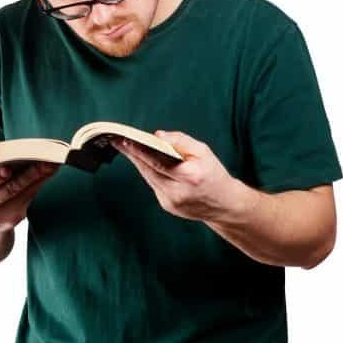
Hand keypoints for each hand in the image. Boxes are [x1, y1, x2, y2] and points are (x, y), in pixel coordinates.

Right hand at [0, 162, 59, 233]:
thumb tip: (19, 150)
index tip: (7, 169)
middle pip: (9, 190)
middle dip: (28, 175)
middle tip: (45, 162)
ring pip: (23, 194)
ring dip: (40, 178)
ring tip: (53, 164)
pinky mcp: (13, 219)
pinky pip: (29, 199)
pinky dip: (40, 184)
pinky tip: (49, 172)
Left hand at [112, 130, 238, 221]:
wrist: (224, 205)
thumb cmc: (214, 174)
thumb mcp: (204, 151)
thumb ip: (181, 141)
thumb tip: (157, 136)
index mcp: (189, 177)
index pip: (158, 161)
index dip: (139, 150)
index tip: (124, 140)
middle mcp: (177, 192)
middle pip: (148, 170)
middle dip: (132, 154)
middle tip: (117, 140)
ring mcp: (170, 202)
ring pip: (148, 178)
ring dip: (139, 162)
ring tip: (127, 147)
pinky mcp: (167, 206)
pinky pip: (154, 184)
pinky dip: (150, 172)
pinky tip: (144, 161)